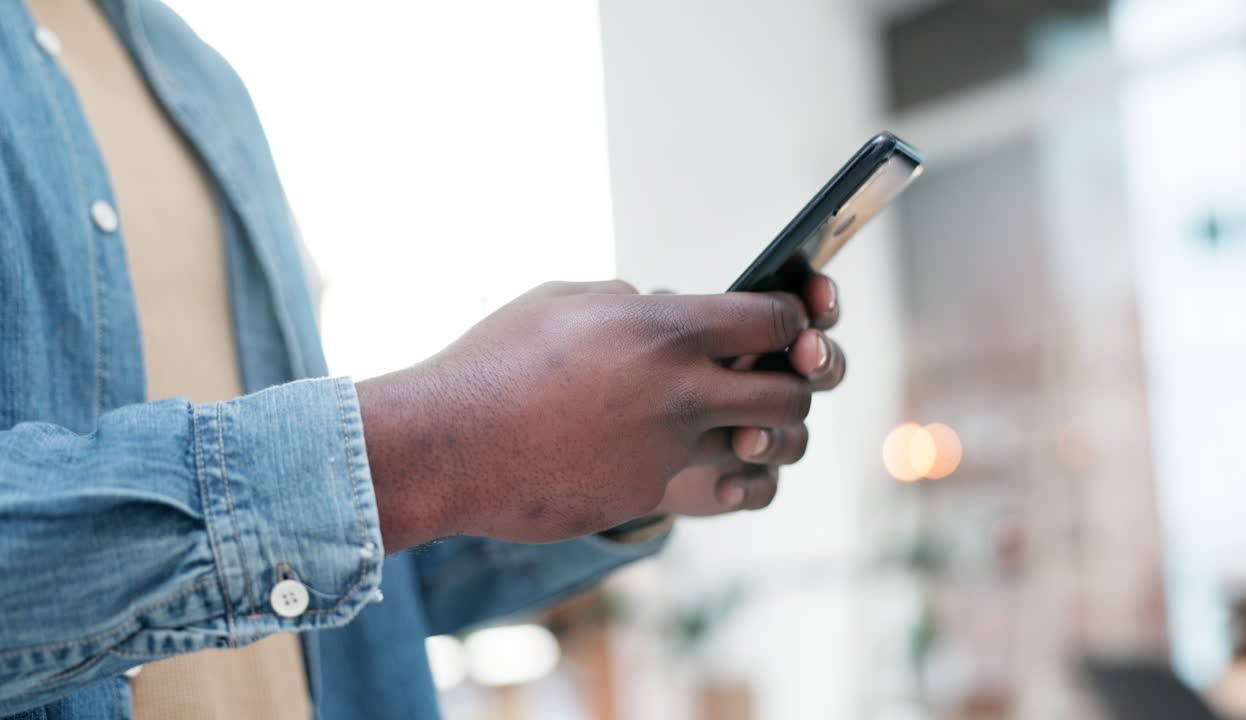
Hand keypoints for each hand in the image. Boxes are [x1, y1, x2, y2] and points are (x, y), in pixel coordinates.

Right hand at [356, 280, 814, 550]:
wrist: (447, 447)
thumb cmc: (495, 361)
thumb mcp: (564, 301)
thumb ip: (630, 301)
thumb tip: (665, 305)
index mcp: (666, 329)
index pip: (776, 319)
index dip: (791, 318)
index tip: (783, 323)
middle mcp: (682, 392)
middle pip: (794, 393)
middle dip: (796, 384)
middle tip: (770, 378)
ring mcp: (668, 451)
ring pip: (759, 447)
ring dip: (758, 433)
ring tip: (733, 418)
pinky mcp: (646, 493)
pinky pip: (699, 478)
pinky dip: (695, 464)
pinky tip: (663, 451)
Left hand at [651, 273, 844, 516]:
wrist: (607, 438)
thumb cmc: (629, 368)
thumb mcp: (640, 328)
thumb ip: (668, 312)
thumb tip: (672, 300)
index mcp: (751, 336)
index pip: (801, 312)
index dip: (820, 302)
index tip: (816, 297)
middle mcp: (766, 383)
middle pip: (822, 370)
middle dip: (823, 360)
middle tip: (805, 354)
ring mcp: (760, 431)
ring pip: (796, 436)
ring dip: (777, 436)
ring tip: (745, 439)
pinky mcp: (741, 476)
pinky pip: (765, 487)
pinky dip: (750, 486)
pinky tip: (724, 486)